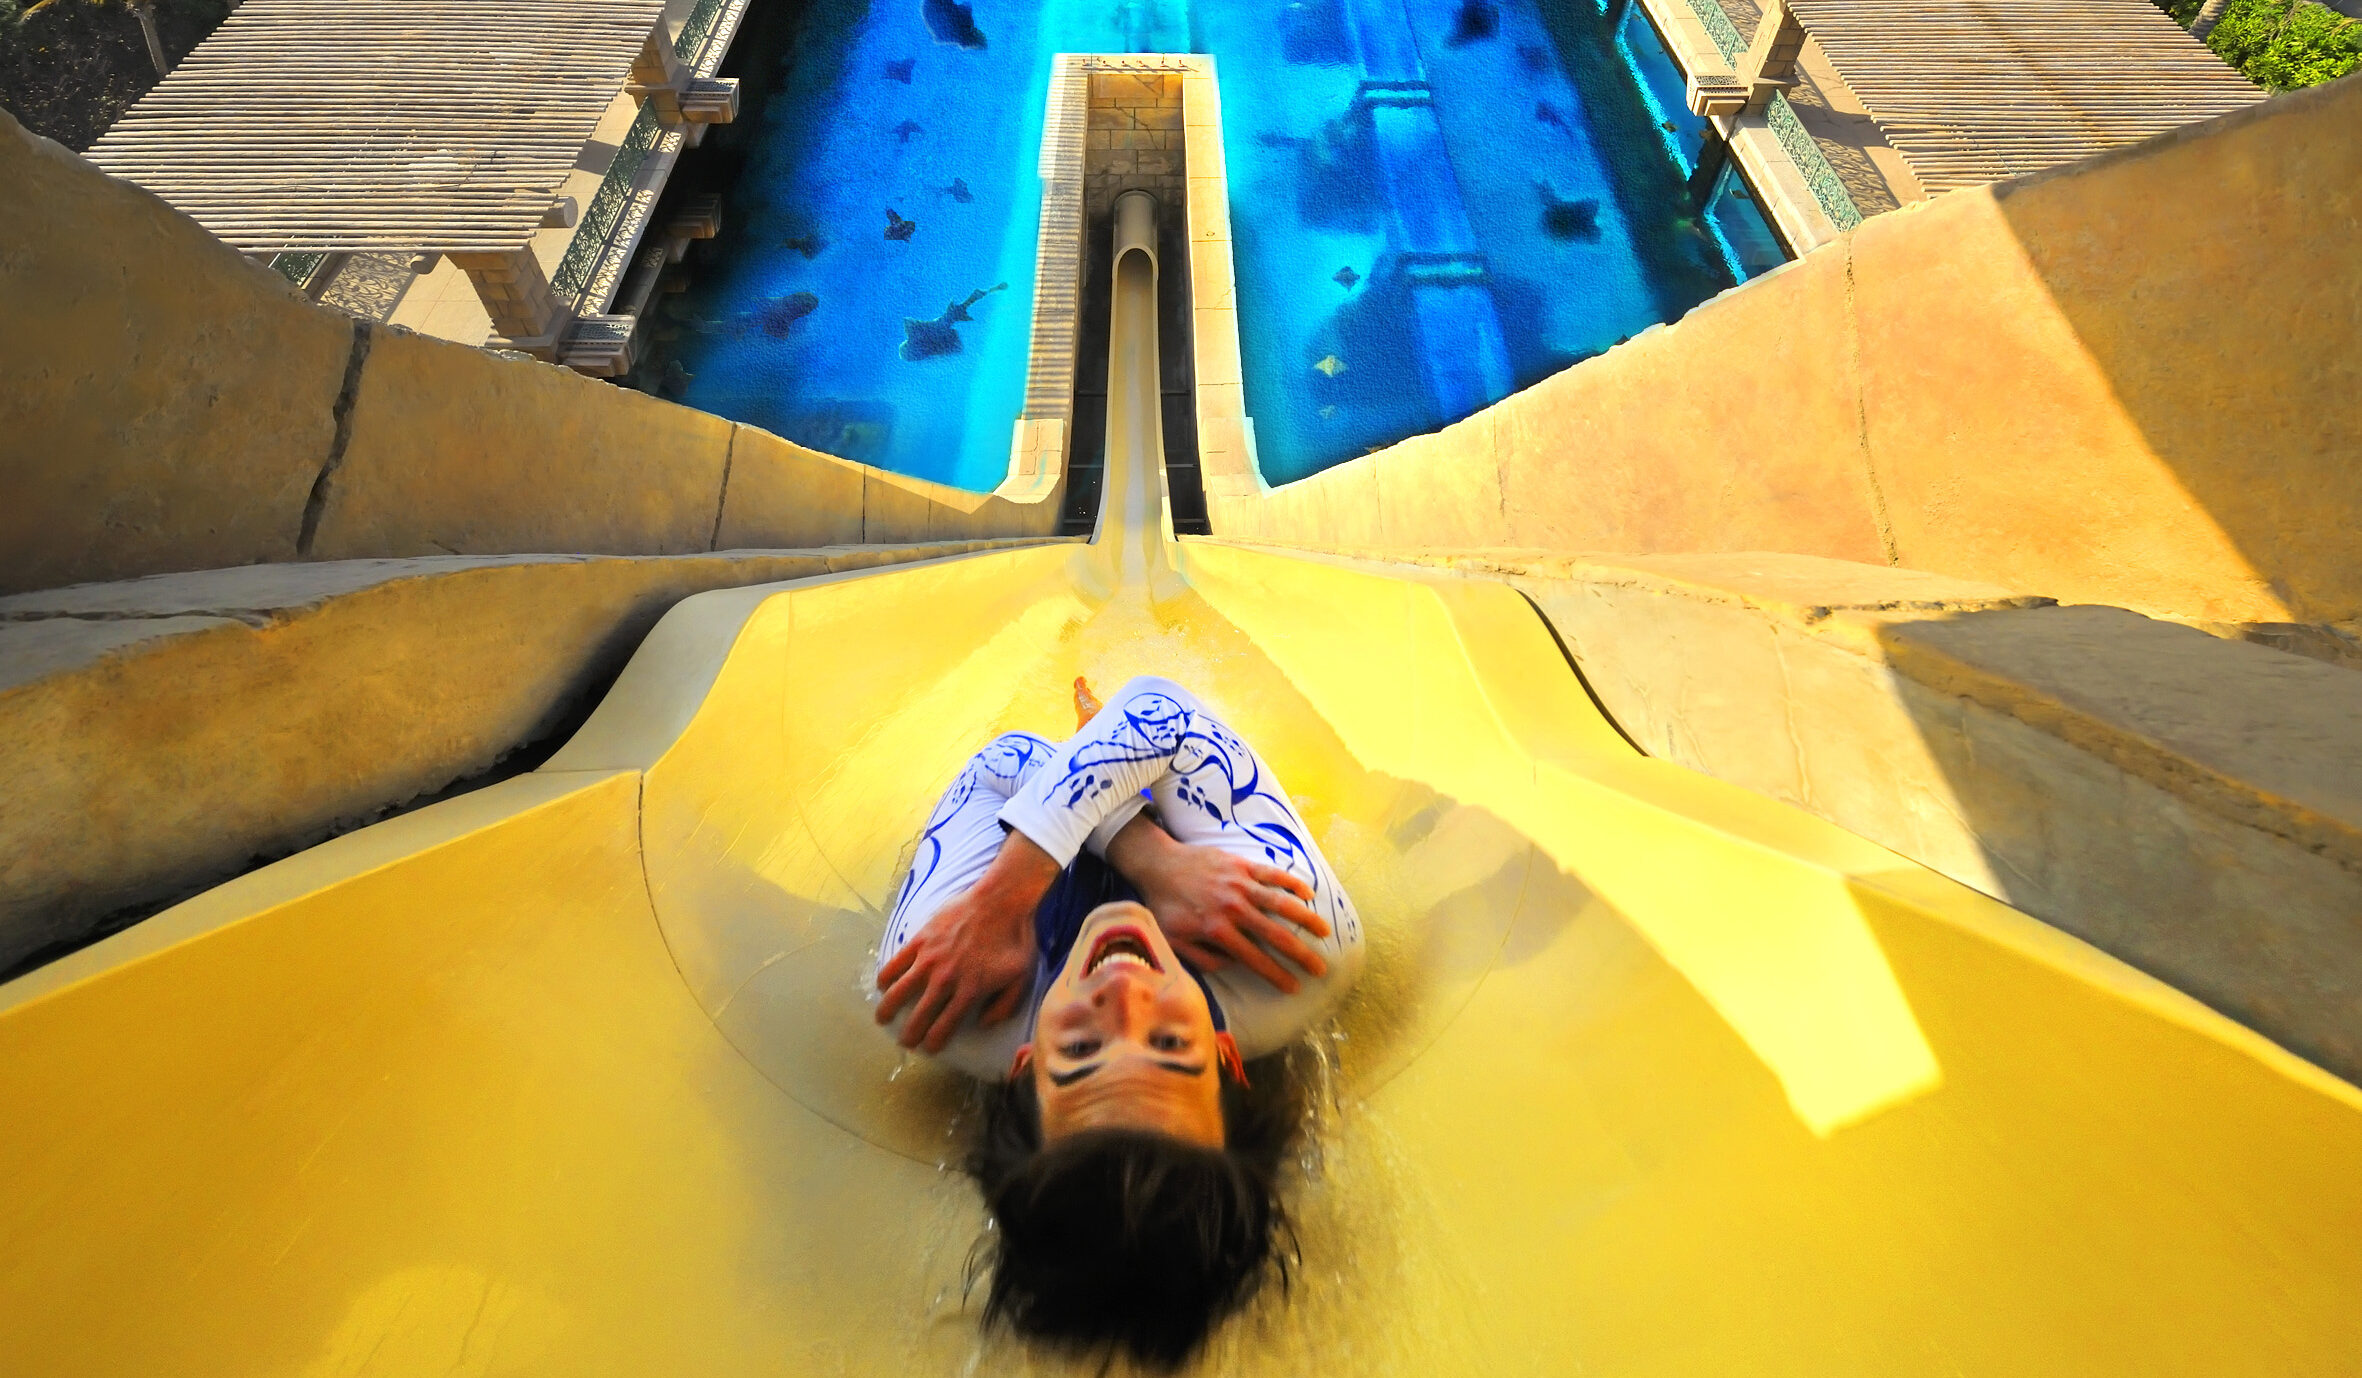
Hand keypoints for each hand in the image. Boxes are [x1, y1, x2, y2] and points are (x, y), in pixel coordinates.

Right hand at [876, 832, 1058, 1052]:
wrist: (1002, 901)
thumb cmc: (1015, 940)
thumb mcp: (1021, 979)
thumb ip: (1004, 1007)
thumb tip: (984, 1024)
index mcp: (969, 992)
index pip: (945, 1027)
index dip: (934, 1042)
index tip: (928, 1048)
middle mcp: (945, 979)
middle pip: (920, 1015)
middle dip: (910, 1034)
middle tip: (905, 1042)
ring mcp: (929, 959)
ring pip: (900, 991)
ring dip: (888, 1009)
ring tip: (882, 1019)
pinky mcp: (920, 939)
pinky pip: (896, 962)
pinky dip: (886, 976)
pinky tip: (882, 985)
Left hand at [1109, 819, 1330, 993]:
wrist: (1157, 864)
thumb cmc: (1164, 906)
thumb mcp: (1173, 941)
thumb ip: (1202, 958)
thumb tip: (1232, 966)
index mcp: (1217, 929)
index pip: (1254, 959)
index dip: (1276, 975)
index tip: (1294, 987)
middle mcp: (1233, 907)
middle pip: (1275, 934)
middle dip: (1300, 954)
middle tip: (1320, 968)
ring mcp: (1240, 884)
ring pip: (1281, 902)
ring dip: (1306, 918)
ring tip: (1325, 932)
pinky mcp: (1242, 864)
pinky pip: (1273, 874)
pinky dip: (1292, 883)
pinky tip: (1309, 894)